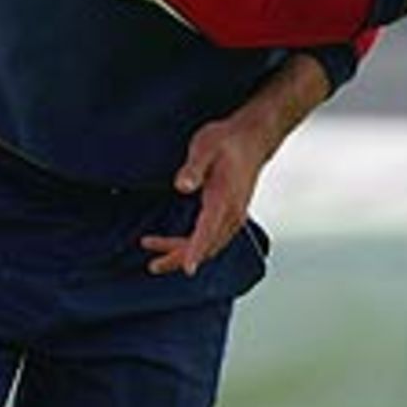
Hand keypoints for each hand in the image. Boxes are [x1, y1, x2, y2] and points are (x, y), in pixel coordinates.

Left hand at [141, 113, 263, 276]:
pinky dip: (195, 248)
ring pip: (210, 247)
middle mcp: (232, 213)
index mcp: (224, 199)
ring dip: (184, 254)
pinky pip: (213, 240)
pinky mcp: (231, 216)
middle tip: (152, 265)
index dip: (196, 250)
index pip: (208, 230)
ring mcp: (234, 216)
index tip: (187, 269)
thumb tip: (181, 186)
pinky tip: (179, 247)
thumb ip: (193, 167)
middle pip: (207, 247)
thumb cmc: (227, 141)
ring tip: (157, 257)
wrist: (253, 138)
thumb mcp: (205, 146)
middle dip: (180, 259)